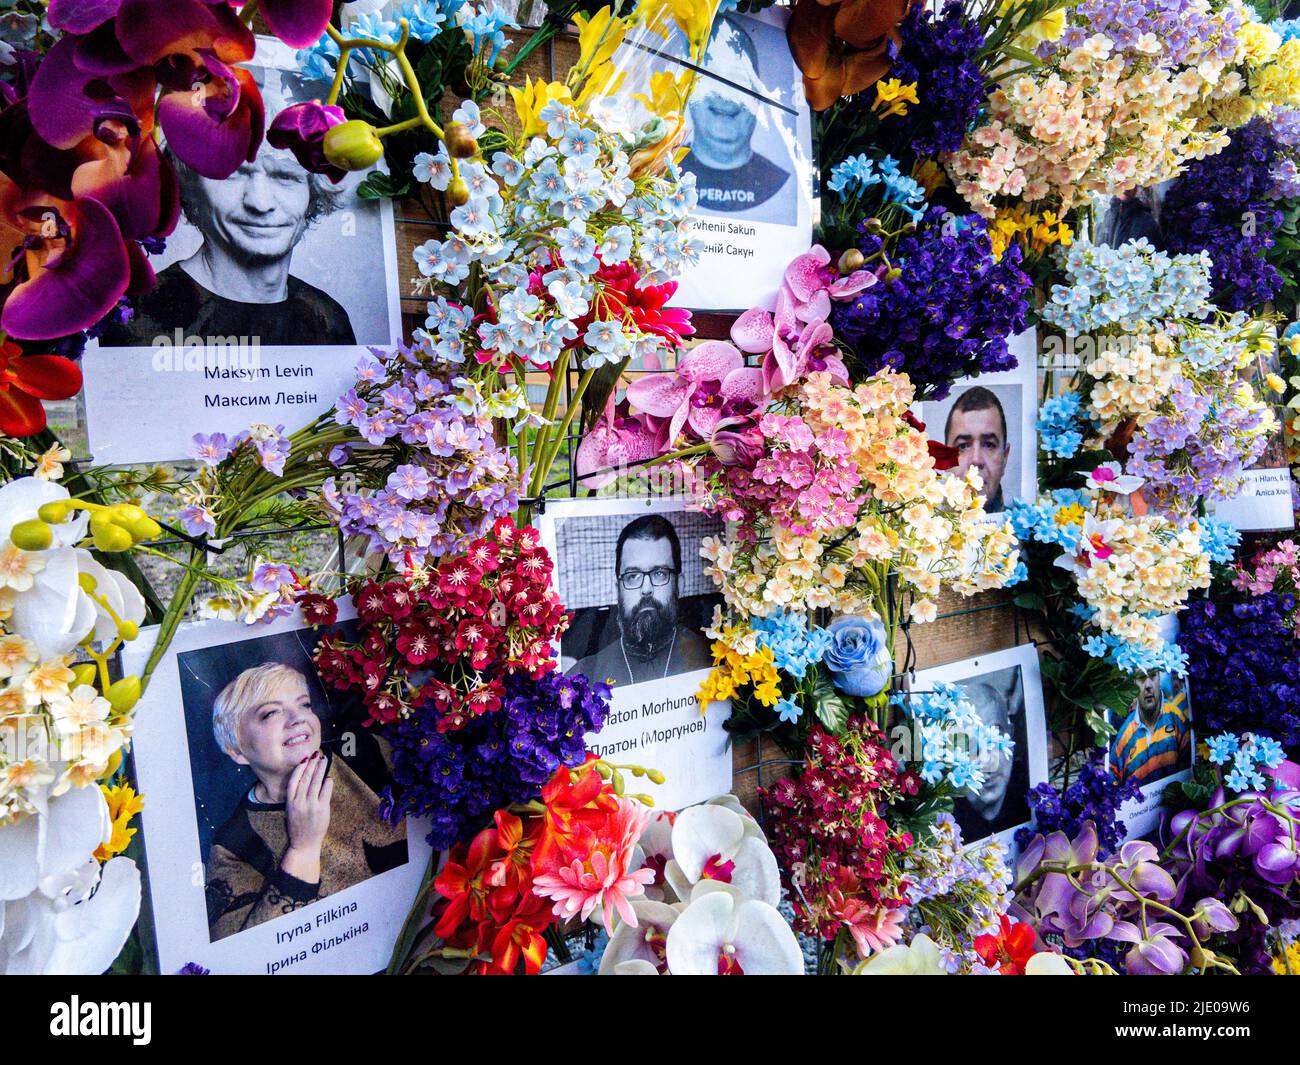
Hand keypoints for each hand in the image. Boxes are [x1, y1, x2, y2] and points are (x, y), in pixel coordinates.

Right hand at [281, 752, 332, 884]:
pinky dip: (327, 783)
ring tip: (324, 760)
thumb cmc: (298, 827)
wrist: (304, 845)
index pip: (294, 781)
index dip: (299, 768)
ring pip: (316, 782)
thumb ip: (297, 797)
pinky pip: (325, 792)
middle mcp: (299, 802)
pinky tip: (329, 778)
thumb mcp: (292, 810)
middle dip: (312, 764)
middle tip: (316, 754)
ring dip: (320, 769)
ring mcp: (311, 805)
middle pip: (306, 778)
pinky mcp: (322, 809)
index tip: (305, 759)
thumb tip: (306, 779)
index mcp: (290, 802)